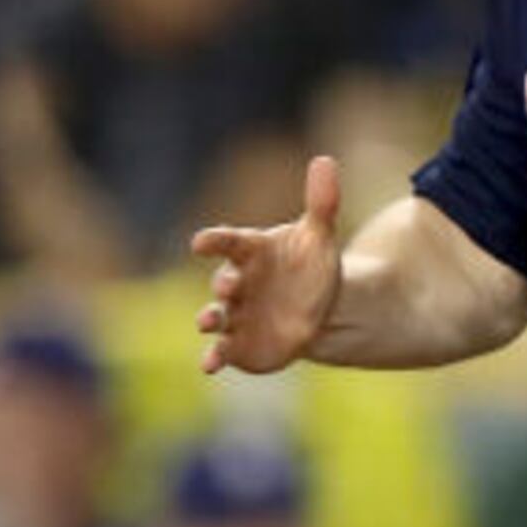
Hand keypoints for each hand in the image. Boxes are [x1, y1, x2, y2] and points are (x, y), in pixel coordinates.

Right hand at [195, 154, 344, 376]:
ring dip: (209, 319)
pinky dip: (214, 357)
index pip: (228, 241)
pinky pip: (222, 351)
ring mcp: (236, 315)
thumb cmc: (309, 265)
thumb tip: (326, 161)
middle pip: (223, 281)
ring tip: (208, 322)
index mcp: (250, 251)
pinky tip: (209, 365)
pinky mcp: (240, 345)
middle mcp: (236, 282)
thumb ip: (321, 202)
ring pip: (216, 317)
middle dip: (223, 285)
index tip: (200, 243)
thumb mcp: (319, 235)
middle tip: (226, 287)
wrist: (316, 308)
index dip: (214, 242)